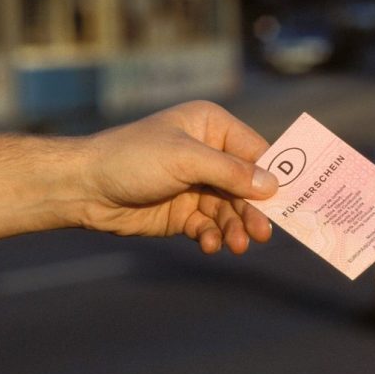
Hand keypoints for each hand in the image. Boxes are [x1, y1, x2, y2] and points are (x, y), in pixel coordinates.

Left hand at [79, 101, 277, 253]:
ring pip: (230, 210)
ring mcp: (197, 185)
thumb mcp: (184, 159)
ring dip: (235, 228)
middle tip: (263, 234)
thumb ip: (229, 172)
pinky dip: (214, 237)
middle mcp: (209, 154)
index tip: (290, 201)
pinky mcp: (184, 212)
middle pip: (246, 186)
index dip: (271, 176)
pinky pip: (210, 226)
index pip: (255, 151)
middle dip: (253, 210)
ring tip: (236, 246)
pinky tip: (211, 246)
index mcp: (212, 127)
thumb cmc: (132, 158)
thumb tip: (272, 186)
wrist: (83, 187)